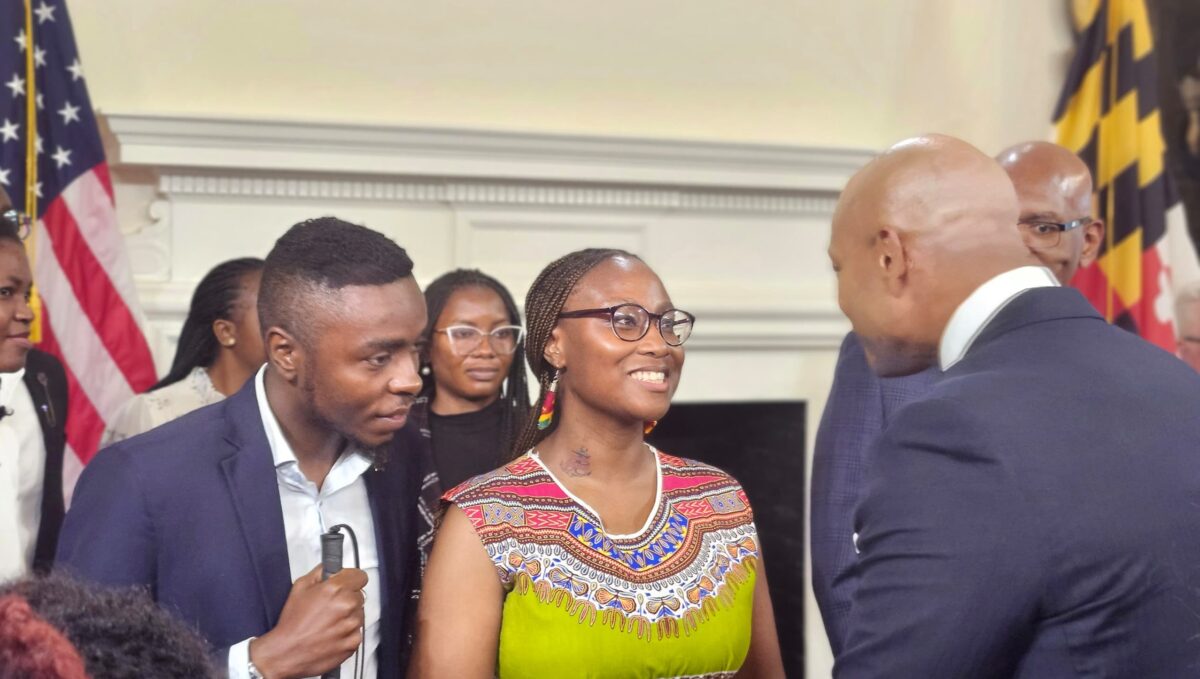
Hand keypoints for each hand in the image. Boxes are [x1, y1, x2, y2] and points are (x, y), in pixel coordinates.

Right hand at [249, 565, 366, 678]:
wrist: (287, 652)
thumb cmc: (292, 623)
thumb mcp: (300, 587)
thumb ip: (320, 572)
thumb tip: (330, 568)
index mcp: (336, 589)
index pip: (360, 576)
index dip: (351, 579)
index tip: (346, 584)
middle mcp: (347, 605)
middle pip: (359, 595)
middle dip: (347, 598)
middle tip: (330, 606)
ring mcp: (352, 625)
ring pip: (359, 613)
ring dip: (348, 616)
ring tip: (328, 622)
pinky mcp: (353, 642)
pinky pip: (357, 631)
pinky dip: (348, 633)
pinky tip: (331, 633)